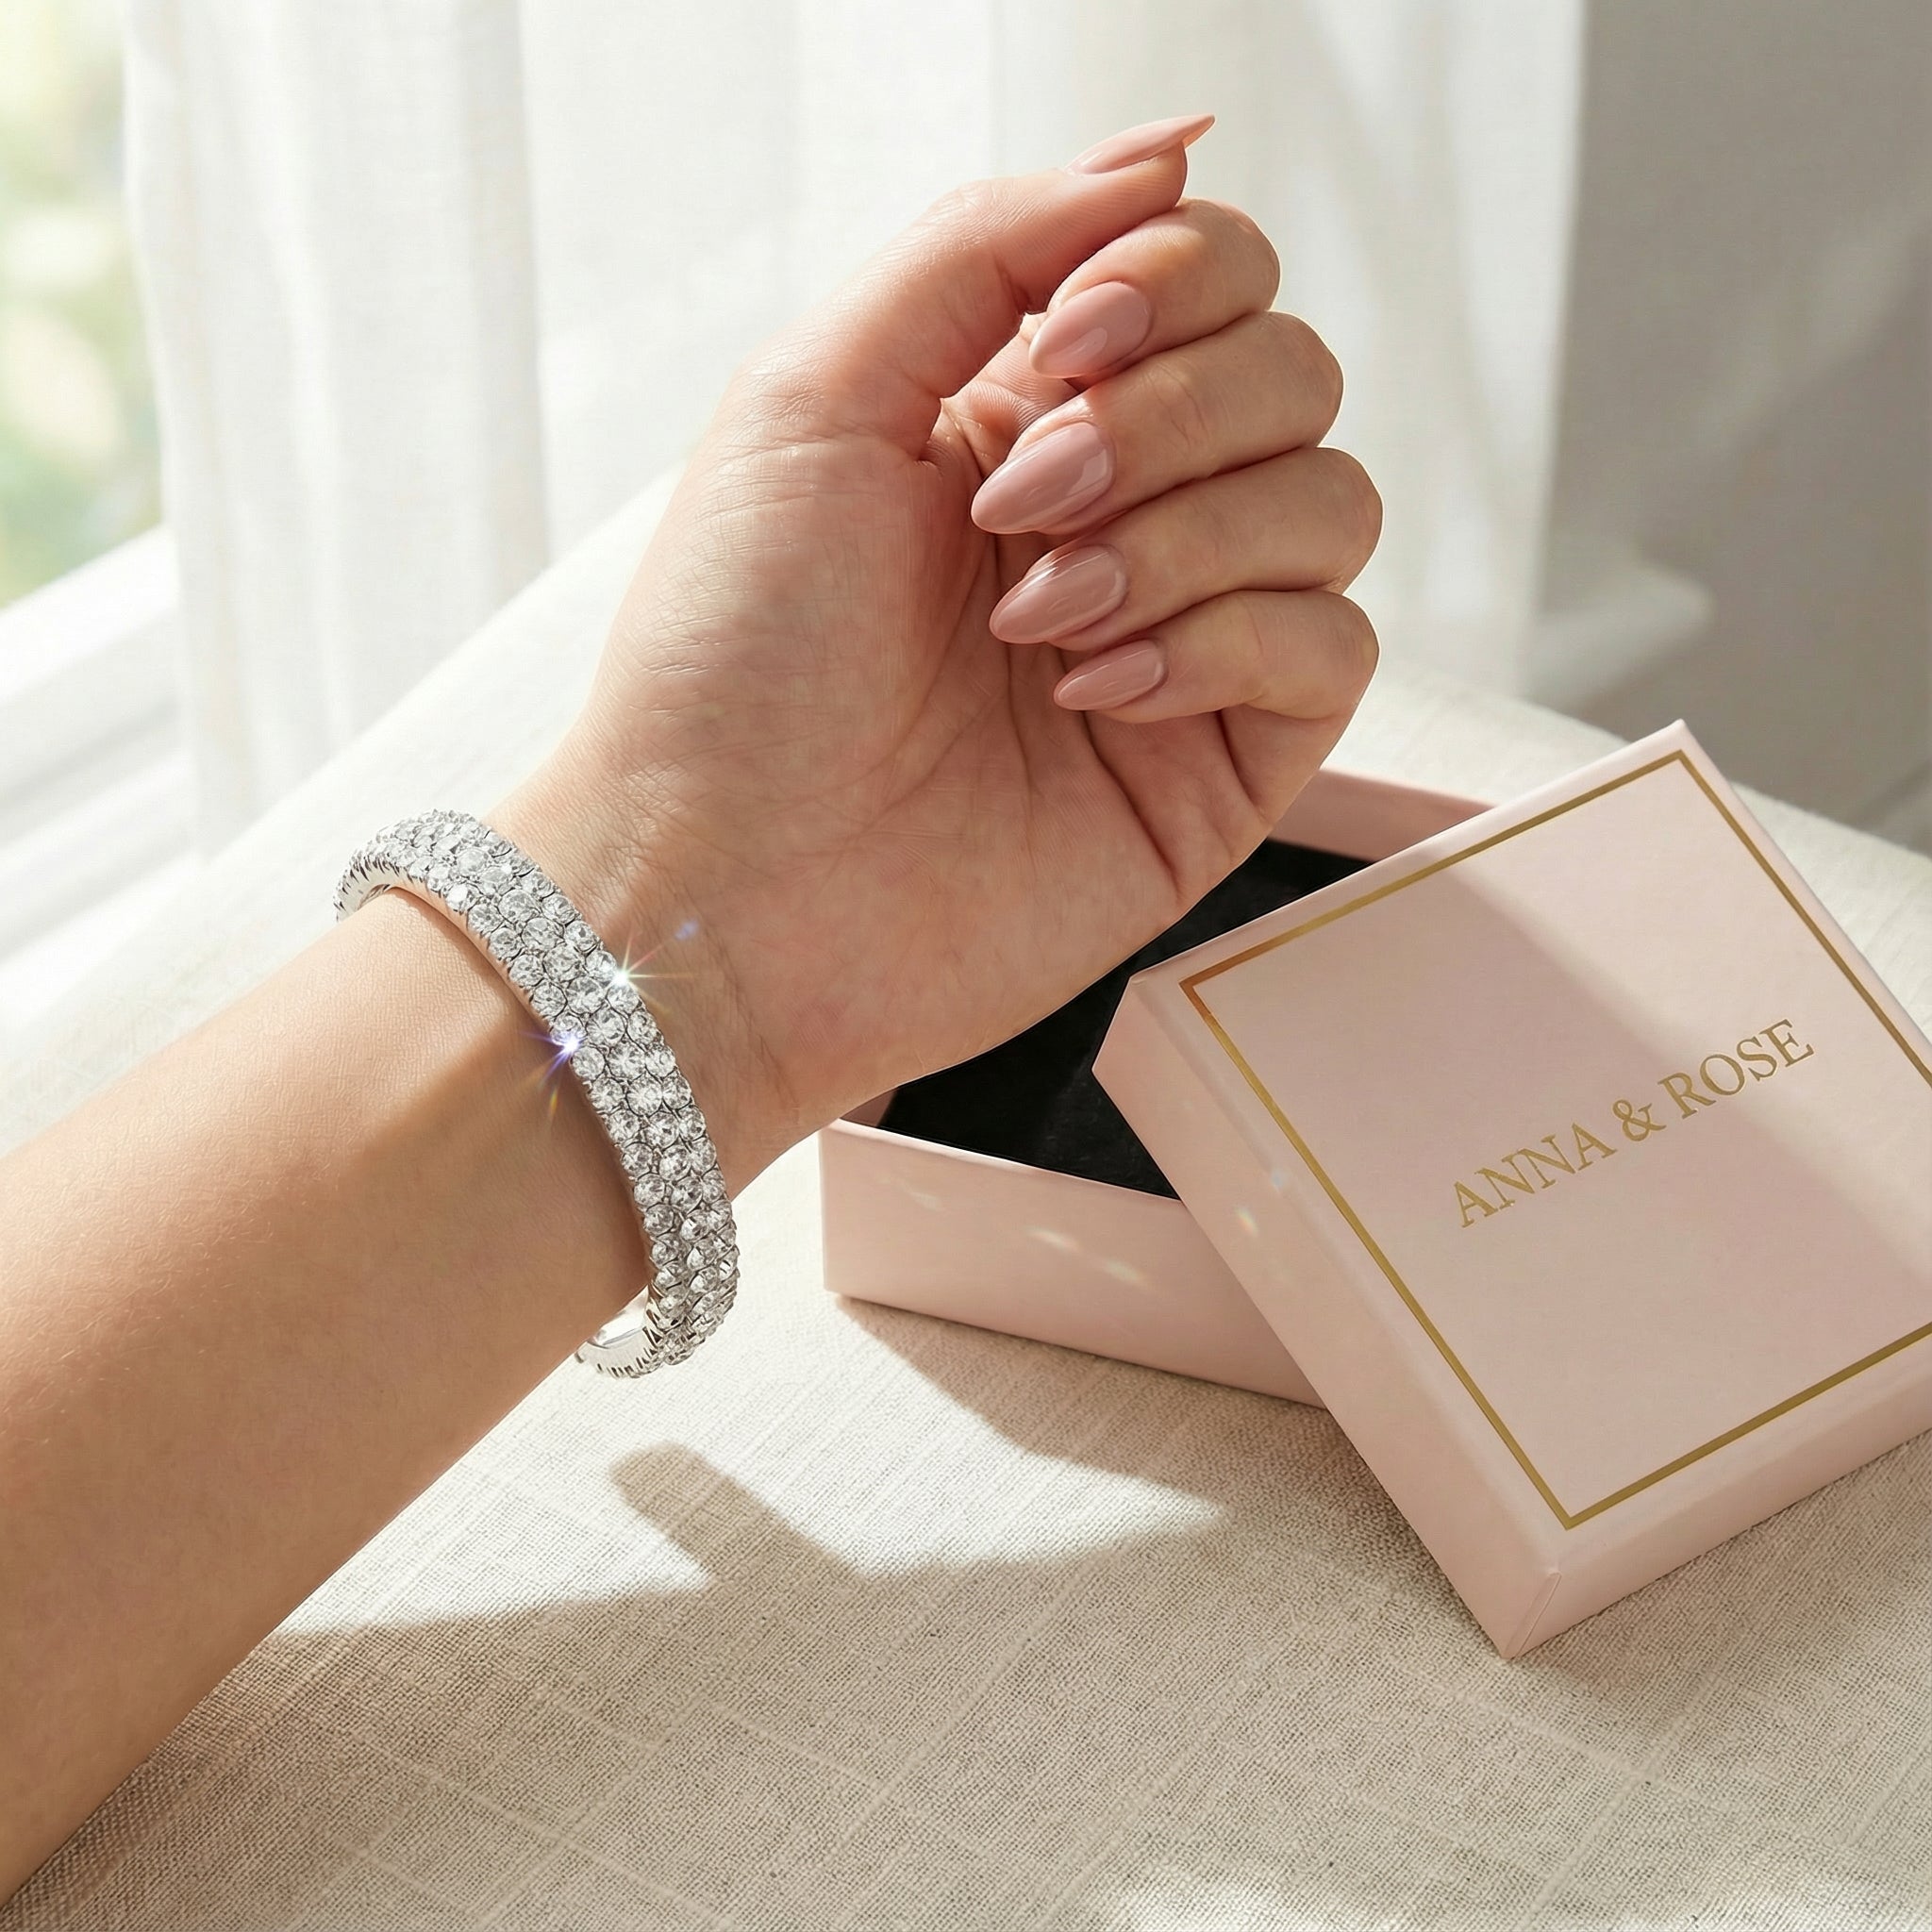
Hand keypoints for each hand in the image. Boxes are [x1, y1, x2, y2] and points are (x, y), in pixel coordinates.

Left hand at [500, 115, 1380, 1184]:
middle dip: (1166, 421)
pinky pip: (1333, 650)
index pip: (1213, 275)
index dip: (1176, 279)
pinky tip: (1099, 692)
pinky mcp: (1219, 767)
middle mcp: (1121, 515)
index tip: (1066, 343)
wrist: (716, 890)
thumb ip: (992, 242)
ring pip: (1332, 503)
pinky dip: (1227, 644)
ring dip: (1187, 539)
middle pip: (1293, 372)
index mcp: (1025, 411)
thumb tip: (1174, 146)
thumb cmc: (731, 656)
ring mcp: (1182, 642)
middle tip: (1019, 510)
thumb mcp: (819, 389)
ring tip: (1041, 623)